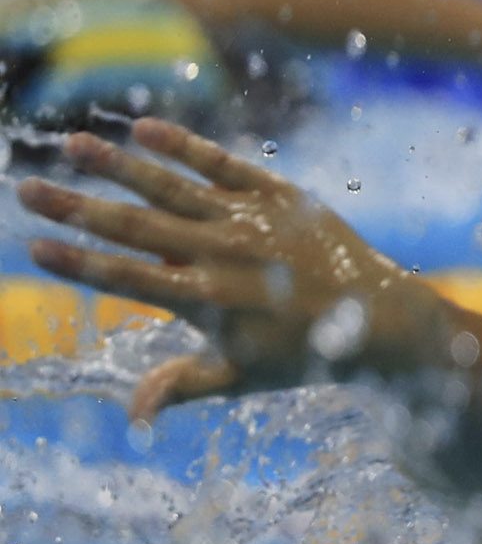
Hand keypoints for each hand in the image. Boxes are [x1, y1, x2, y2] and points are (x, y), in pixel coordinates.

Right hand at [16, 121, 437, 420]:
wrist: (383, 317)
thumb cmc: (303, 354)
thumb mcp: (241, 378)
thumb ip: (182, 386)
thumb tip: (131, 416)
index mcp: (210, 301)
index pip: (130, 278)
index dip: (79, 264)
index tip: (34, 247)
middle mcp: (227, 254)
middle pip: (137, 226)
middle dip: (77, 208)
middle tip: (25, 189)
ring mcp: (253, 220)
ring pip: (174, 185)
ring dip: (119, 164)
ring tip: (73, 142)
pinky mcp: (281, 195)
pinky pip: (225, 165)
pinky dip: (186, 146)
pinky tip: (144, 127)